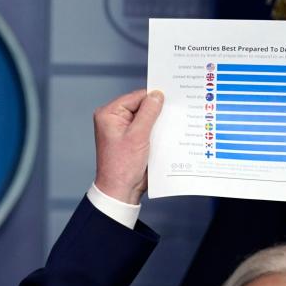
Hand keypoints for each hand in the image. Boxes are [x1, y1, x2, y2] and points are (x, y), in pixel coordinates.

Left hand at [92, 89, 163, 204]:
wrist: (121, 190)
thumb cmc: (122, 166)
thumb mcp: (138, 135)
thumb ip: (148, 113)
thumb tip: (157, 95)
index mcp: (109, 114)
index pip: (136, 97)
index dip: (153, 97)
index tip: (172, 97)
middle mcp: (114, 120)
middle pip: (141, 106)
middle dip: (157, 110)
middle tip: (176, 109)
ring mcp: (123, 130)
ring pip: (146, 118)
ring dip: (159, 121)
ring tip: (174, 121)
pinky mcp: (132, 139)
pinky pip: (147, 129)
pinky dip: (157, 130)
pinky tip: (169, 132)